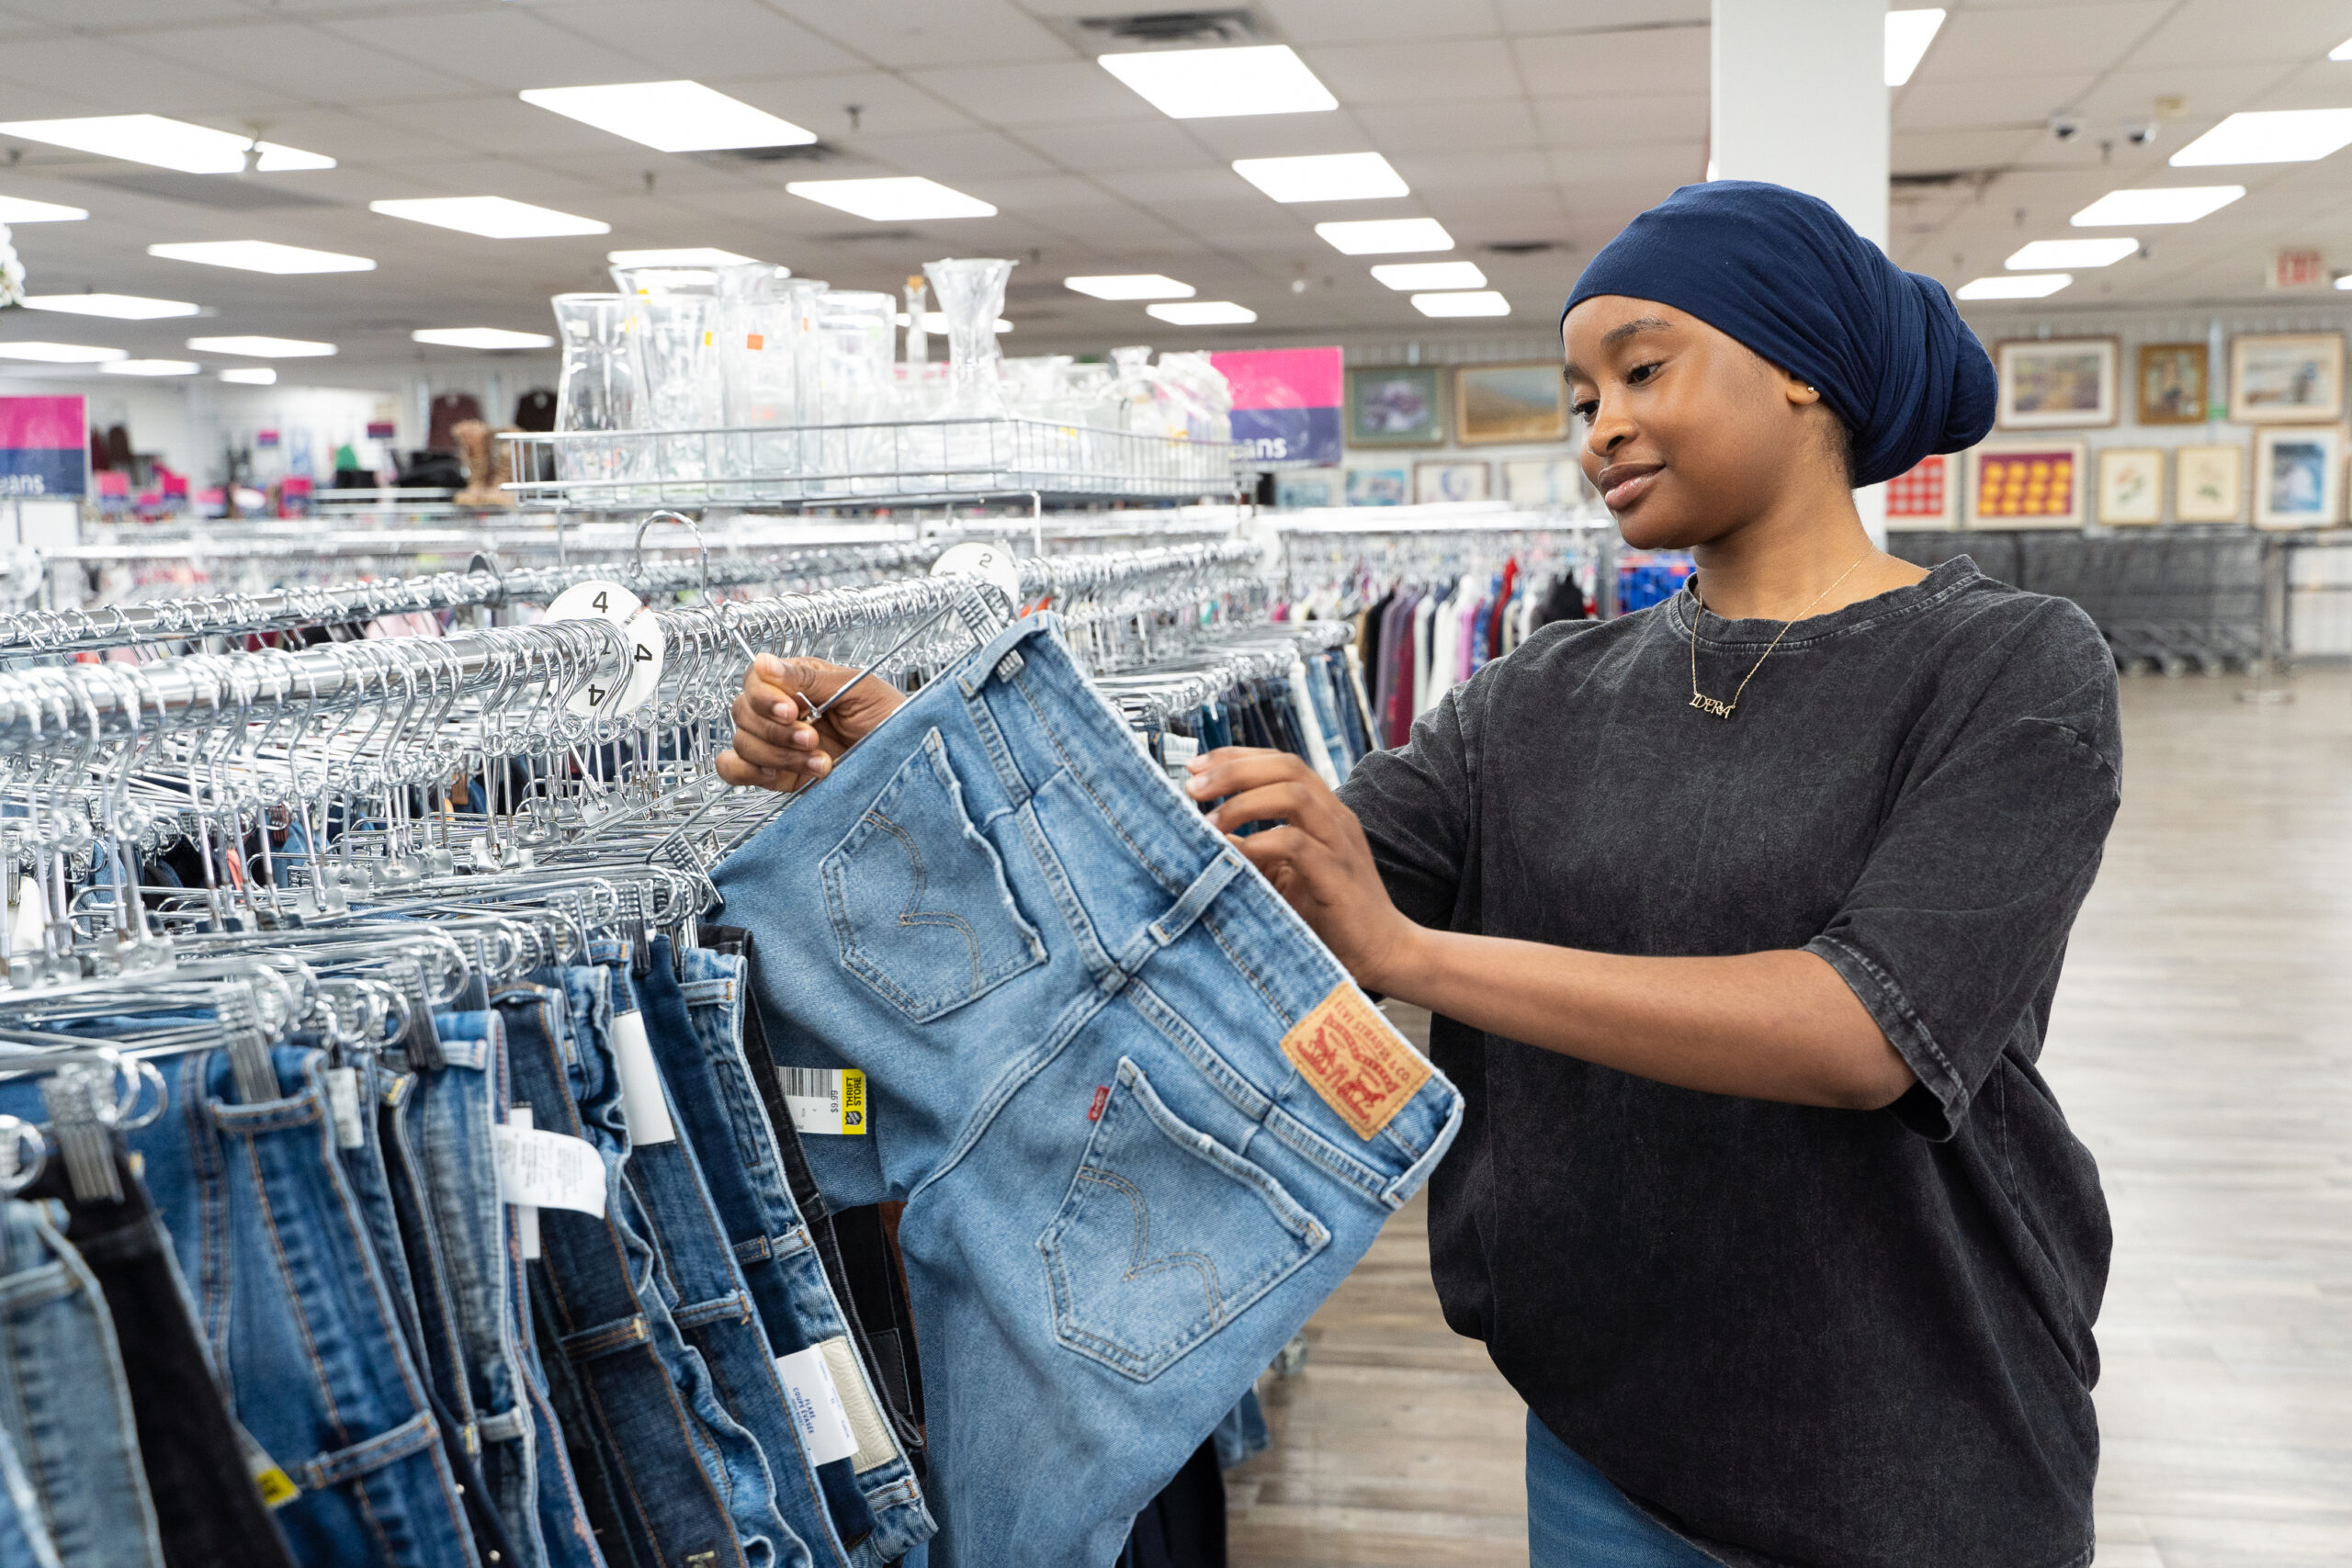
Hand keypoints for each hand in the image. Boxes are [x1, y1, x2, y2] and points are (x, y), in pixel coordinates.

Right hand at [715, 654, 906, 792]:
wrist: (907, 762)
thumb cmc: (892, 718)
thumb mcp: (858, 689)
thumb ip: (809, 678)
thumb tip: (765, 662)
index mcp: (799, 682)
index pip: (756, 679)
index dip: (765, 696)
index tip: (791, 711)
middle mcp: (782, 710)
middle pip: (742, 711)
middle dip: (777, 731)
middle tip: (813, 739)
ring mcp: (777, 743)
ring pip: (742, 742)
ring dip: (778, 754)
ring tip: (821, 762)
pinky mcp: (777, 774)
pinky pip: (734, 769)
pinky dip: (748, 772)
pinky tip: (779, 774)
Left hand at [1185, 747, 1422, 992]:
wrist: (1383, 952)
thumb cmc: (1329, 914)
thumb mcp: (1282, 875)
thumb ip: (1251, 852)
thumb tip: (1205, 837)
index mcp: (1322, 811)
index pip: (1280, 763)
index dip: (1236, 757)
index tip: (1194, 767)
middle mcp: (1334, 817)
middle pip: (1287, 766)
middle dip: (1233, 770)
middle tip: (1191, 787)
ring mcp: (1339, 843)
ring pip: (1295, 794)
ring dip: (1244, 801)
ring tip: (1209, 822)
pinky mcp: (1338, 875)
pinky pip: (1298, 844)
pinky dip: (1261, 843)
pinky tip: (1237, 856)